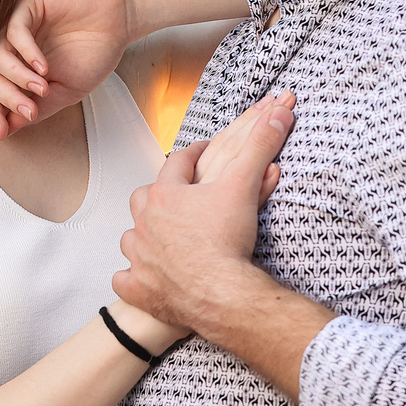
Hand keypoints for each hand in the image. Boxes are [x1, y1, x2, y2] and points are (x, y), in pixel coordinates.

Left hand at [0, 0, 132, 140]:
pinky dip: (26, 53)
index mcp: (18, 72)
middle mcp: (11, 51)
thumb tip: (4, 130)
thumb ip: (37, 109)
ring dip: (17, 78)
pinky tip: (43, 67)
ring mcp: (16, 28)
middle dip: (7, 99)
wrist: (118, 21)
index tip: (1, 133)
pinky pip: (14, 32)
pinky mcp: (26, 6)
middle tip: (29, 111)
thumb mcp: (65, 93)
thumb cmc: (94, 55)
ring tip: (43, 88)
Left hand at [115, 92, 293, 333]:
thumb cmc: (228, 241)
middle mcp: (144, 223)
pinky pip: (126, 280)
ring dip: (143, 234)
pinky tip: (142, 277)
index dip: (191, 155)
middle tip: (175, 195)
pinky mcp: (139, 289)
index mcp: (165, 194)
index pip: (176, 163)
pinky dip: (133, 278)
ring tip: (158, 235)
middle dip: (158, 194)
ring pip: (132, 237)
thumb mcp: (245, 186)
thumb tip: (279, 112)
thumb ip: (260, 146)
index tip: (201, 152)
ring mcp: (139, 257)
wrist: (221, 294)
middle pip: (143, 198)